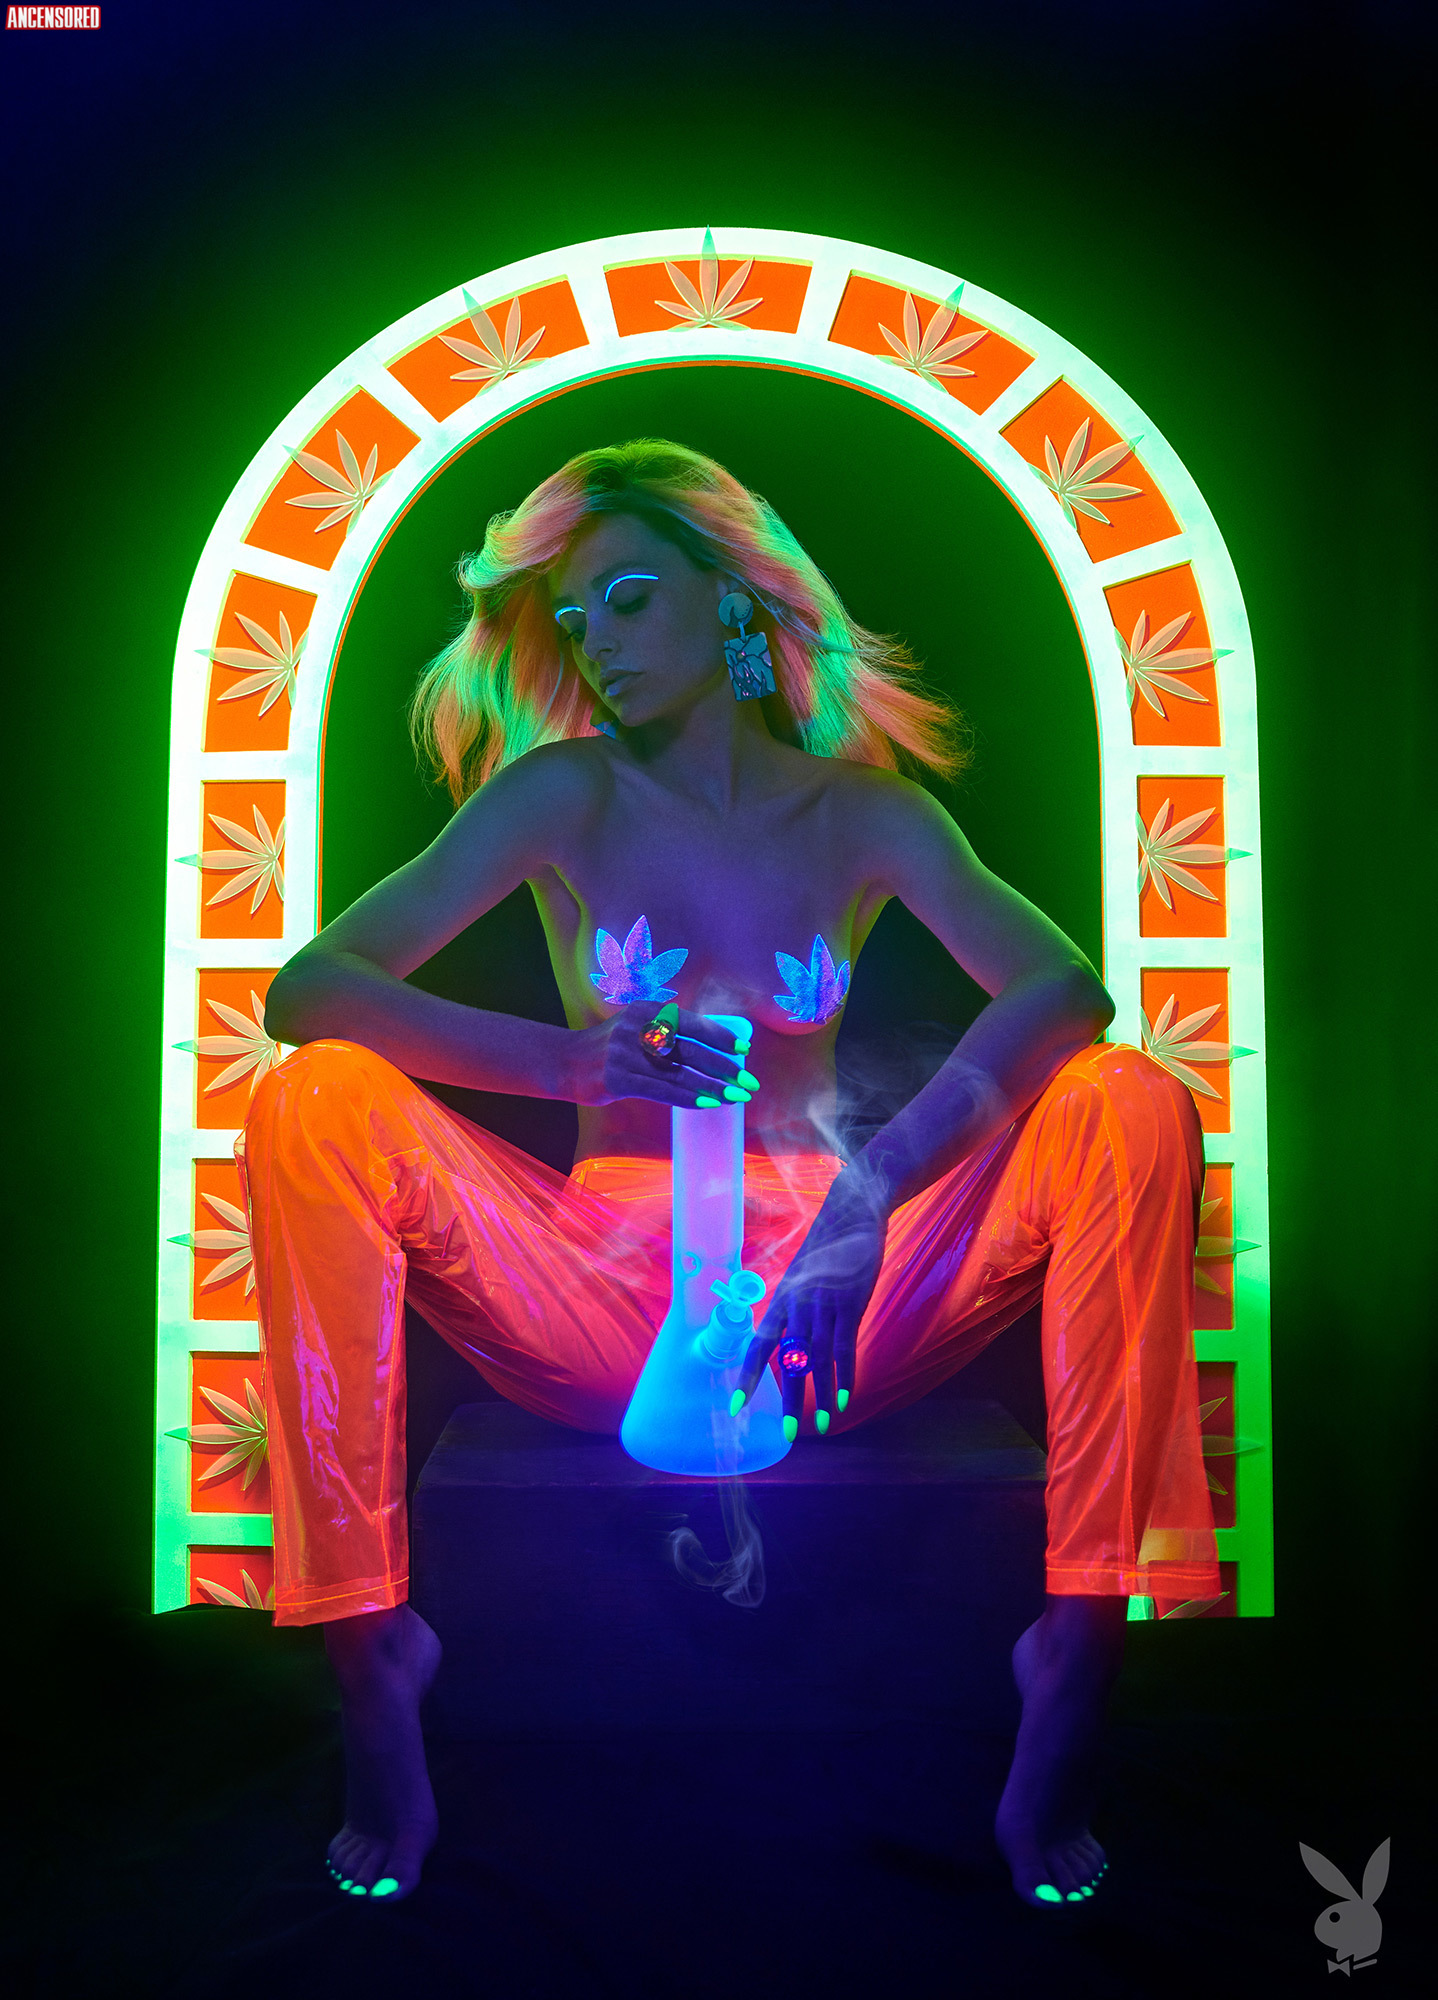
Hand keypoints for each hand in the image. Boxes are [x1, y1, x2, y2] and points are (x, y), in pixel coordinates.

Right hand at [572, 1002, 758, 1109]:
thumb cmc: (612, 1046)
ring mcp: (626, 1054)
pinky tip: (708, 1104)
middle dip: (725, 1068)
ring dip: (713, 1088)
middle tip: (749, 1082)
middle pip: (691, 1050)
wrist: (566, 1062)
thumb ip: (668, 1031)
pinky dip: (688, 1099)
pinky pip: (662, 1091)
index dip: (721, 1036)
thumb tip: (713, 1047)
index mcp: (648, 1010)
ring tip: (736, 1097)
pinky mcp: (618, 1079)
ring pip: (680, 1074)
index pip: (692, 1022)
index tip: (744, 1049)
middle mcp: (638, 1028)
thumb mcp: (637, 1026)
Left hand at [733, 1167, 888, 1432]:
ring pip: (819, 1361)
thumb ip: (794, 1309)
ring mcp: (825, 1305)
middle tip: (785, 1432)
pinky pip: (846, 1348)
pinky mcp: (851, 1304)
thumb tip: (789, 1342)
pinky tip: (847, 1399)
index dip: (746, 1376)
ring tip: (822, 1426)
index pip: (757, 1345)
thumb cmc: (826, 1249)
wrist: (852, 1215)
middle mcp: (798, 1305)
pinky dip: (847, 1376)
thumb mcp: (800, 1277)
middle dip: (787, 1399)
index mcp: (781, 1300)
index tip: (734, 1405)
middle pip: (789, 1361)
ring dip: (822, 1396)